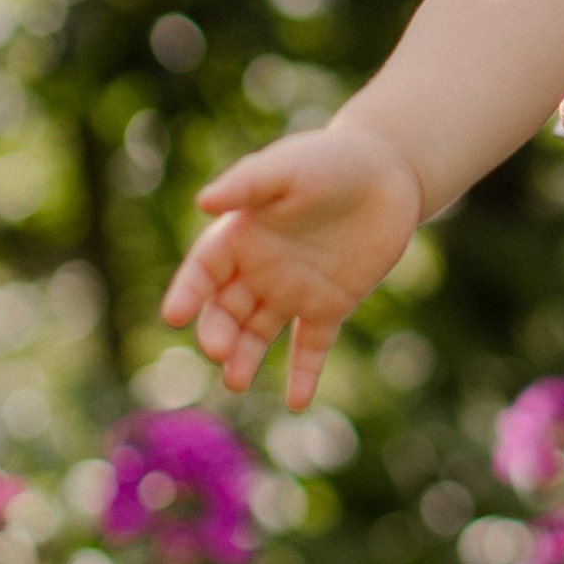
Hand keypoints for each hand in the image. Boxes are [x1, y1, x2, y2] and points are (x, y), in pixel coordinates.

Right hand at [160, 119, 419, 408]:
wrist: (389, 172)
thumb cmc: (330, 161)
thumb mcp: (287, 168)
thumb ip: (247, 184)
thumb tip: (204, 202)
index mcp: (240, 235)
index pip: (203, 271)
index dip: (188, 293)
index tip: (174, 316)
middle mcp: (259, 269)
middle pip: (226, 309)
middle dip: (217, 331)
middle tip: (217, 351)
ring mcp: (292, 290)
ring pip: (259, 333)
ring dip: (245, 357)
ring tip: (236, 381)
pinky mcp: (330, 306)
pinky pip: (310, 346)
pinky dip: (303, 374)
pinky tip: (297, 401)